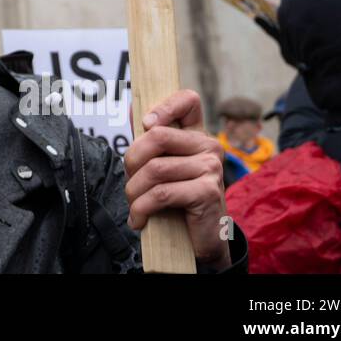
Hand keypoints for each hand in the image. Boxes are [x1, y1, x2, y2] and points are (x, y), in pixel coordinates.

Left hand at [124, 89, 231, 269]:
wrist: (200, 240)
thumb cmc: (177, 200)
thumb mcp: (161, 166)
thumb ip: (148, 140)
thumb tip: (129, 108)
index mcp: (198, 135)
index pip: (188, 100)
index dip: (164, 106)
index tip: (146, 124)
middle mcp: (209, 146)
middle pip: (156, 136)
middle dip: (132, 161)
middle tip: (131, 182)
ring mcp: (211, 168)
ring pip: (154, 169)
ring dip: (134, 191)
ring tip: (134, 205)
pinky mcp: (207, 192)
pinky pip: (161, 193)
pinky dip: (141, 208)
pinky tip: (139, 220)